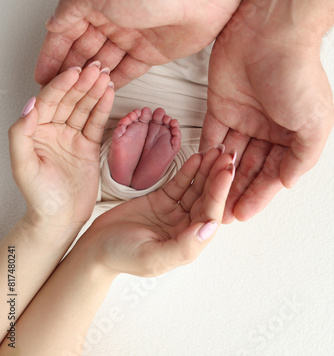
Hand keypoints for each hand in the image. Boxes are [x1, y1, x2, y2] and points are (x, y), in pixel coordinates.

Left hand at [9, 64, 113, 235]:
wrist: (60, 219)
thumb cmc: (39, 197)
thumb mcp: (23, 166)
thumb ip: (21, 134)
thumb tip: (28, 106)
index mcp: (35, 131)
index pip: (48, 101)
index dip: (61, 85)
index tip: (74, 72)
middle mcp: (53, 130)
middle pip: (69, 100)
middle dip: (82, 83)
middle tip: (96, 68)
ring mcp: (72, 136)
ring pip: (84, 107)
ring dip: (95, 91)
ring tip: (106, 76)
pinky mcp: (88, 145)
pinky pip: (96, 122)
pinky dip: (103, 107)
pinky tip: (109, 93)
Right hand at [34, 0, 237, 88]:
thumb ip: (72, 7)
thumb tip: (53, 22)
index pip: (66, 30)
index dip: (52, 53)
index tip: (42, 75)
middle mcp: (113, 16)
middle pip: (83, 48)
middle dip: (70, 69)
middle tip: (58, 90)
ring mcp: (133, 35)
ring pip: (104, 61)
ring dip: (91, 76)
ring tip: (78, 94)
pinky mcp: (153, 51)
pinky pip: (128, 70)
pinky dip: (115, 80)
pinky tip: (103, 91)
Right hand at [87, 149, 233, 276]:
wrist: (95, 246)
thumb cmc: (121, 256)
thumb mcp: (152, 257)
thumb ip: (183, 246)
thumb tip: (210, 228)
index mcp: (189, 244)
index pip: (210, 215)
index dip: (220, 193)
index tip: (226, 172)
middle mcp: (186, 227)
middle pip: (207, 199)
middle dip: (217, 177)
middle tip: (227, 155)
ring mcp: (175, 213)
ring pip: (196, 188)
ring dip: (207, 170)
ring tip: (216, 150)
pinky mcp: (163, 200)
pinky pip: (180, 183)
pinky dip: (189, 170)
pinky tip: (197, 157)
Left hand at [200, 0, 333, 222]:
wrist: (269, 32)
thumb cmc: (296, 73)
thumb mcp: (314, 125)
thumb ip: (301, 159)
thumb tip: (285, 183)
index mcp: (292, 135)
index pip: (272, 173)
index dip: (258, 195)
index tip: (241, 214)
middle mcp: (268, 128)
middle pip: (248, 167)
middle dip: (235, 191)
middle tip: (219, 213)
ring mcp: (243, 116)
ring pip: (229, 154)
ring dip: (219, 176)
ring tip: (205, 197)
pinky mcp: (220, 102)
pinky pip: (211, 132)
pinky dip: (206, 151)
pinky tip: (199, 170)